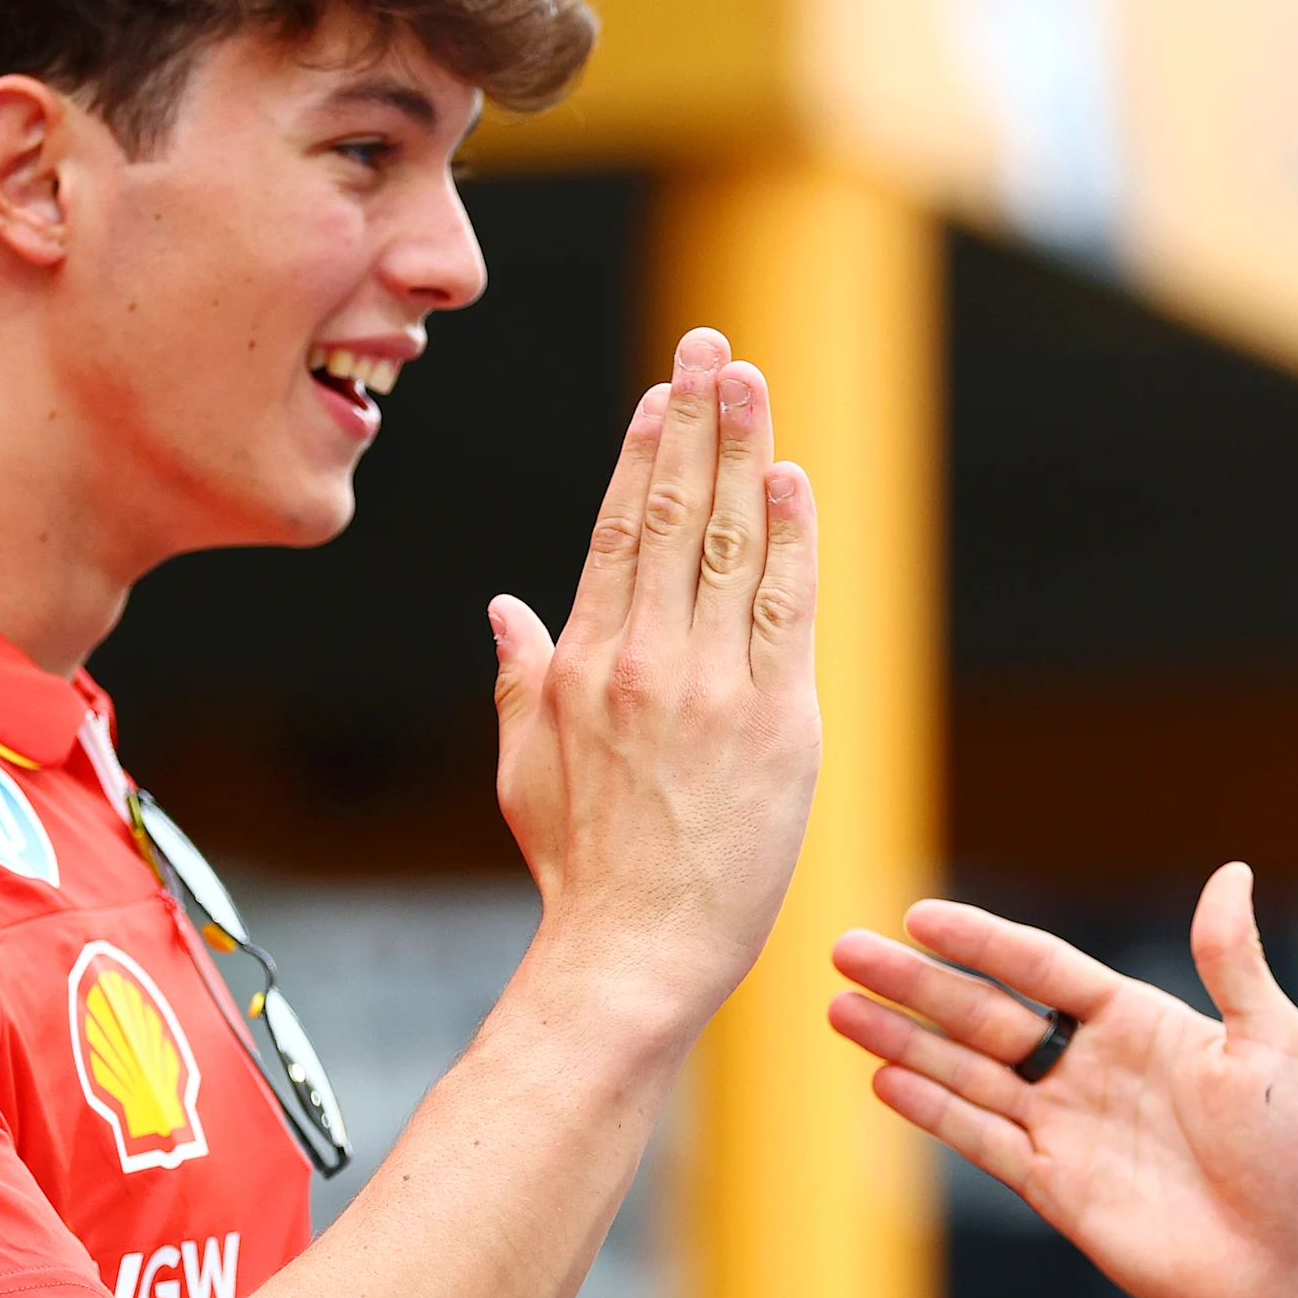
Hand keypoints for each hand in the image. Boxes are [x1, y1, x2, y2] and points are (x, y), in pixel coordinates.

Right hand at [493, 328, 820, 1014]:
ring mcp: (712, 689)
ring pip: (733, 544)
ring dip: (745, 451)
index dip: (646, 453)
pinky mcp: (777, 724)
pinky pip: (787, 610)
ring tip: (751, 379)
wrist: (634, 952)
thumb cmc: (581, 870)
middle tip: (712, 345)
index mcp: (583, 664)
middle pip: (679, 513)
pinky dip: (792, 539)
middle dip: (696, 419)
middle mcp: (645, 661)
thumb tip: (505, 607)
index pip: (621, 531)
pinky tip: (791, 478)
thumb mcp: (525, 768)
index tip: (663, 394)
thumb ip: (522, 676)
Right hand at [827, 864, 1297, 1297]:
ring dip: (904, 1042)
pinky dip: (933, 1111)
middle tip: (845, 950)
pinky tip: (882, 1081)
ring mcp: (1069, 1128)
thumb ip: (1233, 962)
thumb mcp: (1274, 1043)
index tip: (920, 915)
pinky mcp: (1057, 1189)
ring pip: (968, 1072)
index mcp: (1139, 1021)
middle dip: (915, 983)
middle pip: (985, 1014)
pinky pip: (982, 1141)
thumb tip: (1232, 872)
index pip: (1043, 967)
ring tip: (838, 1010)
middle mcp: (1092, 1068)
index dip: (981, 941)